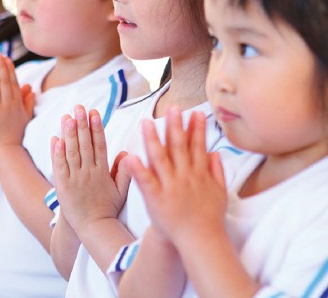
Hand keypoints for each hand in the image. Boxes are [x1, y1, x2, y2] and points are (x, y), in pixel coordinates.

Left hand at [0, 52, 33, 158]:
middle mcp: (5, 106)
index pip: (11, 82)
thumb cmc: (15, 135)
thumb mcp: (25, 118)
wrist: (5, 152)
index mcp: (16, 105)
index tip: (5, 58)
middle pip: (1, 82)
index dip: (8, 69)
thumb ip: (27, 102)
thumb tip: (30, 87)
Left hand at [50, 105, 130, 232]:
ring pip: (71, 152)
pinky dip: (57, 153)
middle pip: (85, 144)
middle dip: (82, 124)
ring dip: (69, 133)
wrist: (93, 227)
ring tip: (67, 116)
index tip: (94, 113)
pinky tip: (56, 139)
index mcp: (103, 172)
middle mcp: (88, 172)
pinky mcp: (62, 185)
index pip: (100, 145)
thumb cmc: (107, 209)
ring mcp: (75, 178)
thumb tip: (125, 152)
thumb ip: (124, 171)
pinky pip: (59, 166)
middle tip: (79, 107)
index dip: (97, 128)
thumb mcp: (121, 191)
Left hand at [126, 108, 226, 248]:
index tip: (194, 111)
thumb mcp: (219, 192)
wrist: (200, 241)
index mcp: (199, 174)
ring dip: (153, 139)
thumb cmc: (209, 218)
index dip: (196, 128)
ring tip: (146, 123)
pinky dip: (138, 169)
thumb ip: (217, 171)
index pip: (197, 146)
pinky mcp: (156, 198)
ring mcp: (170, 187)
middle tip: (172, 107)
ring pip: (160, 159)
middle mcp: (185, 177)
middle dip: (175, 126)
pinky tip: (130, 156)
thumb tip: (216, 153)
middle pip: (179, 147)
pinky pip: (145, 181)